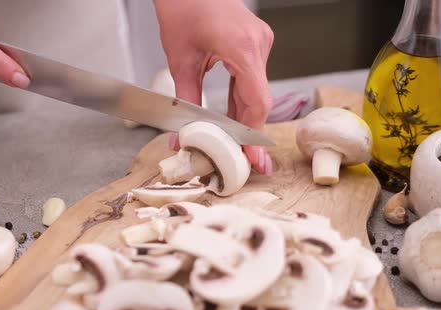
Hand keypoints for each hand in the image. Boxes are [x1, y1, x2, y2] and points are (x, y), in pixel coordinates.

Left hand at [154, 0, 273, 174]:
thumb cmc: (182, 7)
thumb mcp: (180, 60)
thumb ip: (183, 101)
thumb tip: (181, 137)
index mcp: (243, 49)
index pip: (256, 103)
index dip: (252, 135)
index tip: (251, 158)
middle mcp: (258, 45)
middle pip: (258, 101)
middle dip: (249, 133)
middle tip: (249, 163)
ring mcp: (259, 42)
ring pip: (256, 91)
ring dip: (244, 117)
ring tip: (236, 146)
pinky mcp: (254, 43)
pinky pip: (252, 79)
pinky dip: (241, 100)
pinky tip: (231, 119)